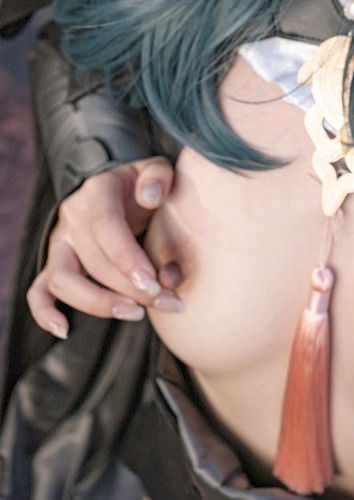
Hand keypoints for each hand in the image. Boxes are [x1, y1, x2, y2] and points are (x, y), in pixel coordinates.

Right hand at [26, 156, 183, 338]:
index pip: (107, 229)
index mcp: (96, 194)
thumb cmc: (140, 182)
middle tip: (168, 302)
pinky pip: (39, 291)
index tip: (154, 284)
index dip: (129, 260)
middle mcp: (72, 220)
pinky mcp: (55, 263)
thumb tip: (150, 198)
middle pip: (94, 262)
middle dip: (133, 289)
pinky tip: (65, 330)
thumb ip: (158, 179)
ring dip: (99, 303)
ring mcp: (60, 243)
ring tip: (137, 314)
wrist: (114, 183)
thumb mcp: (154, 169)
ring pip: (64, 281)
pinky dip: (45, 313)